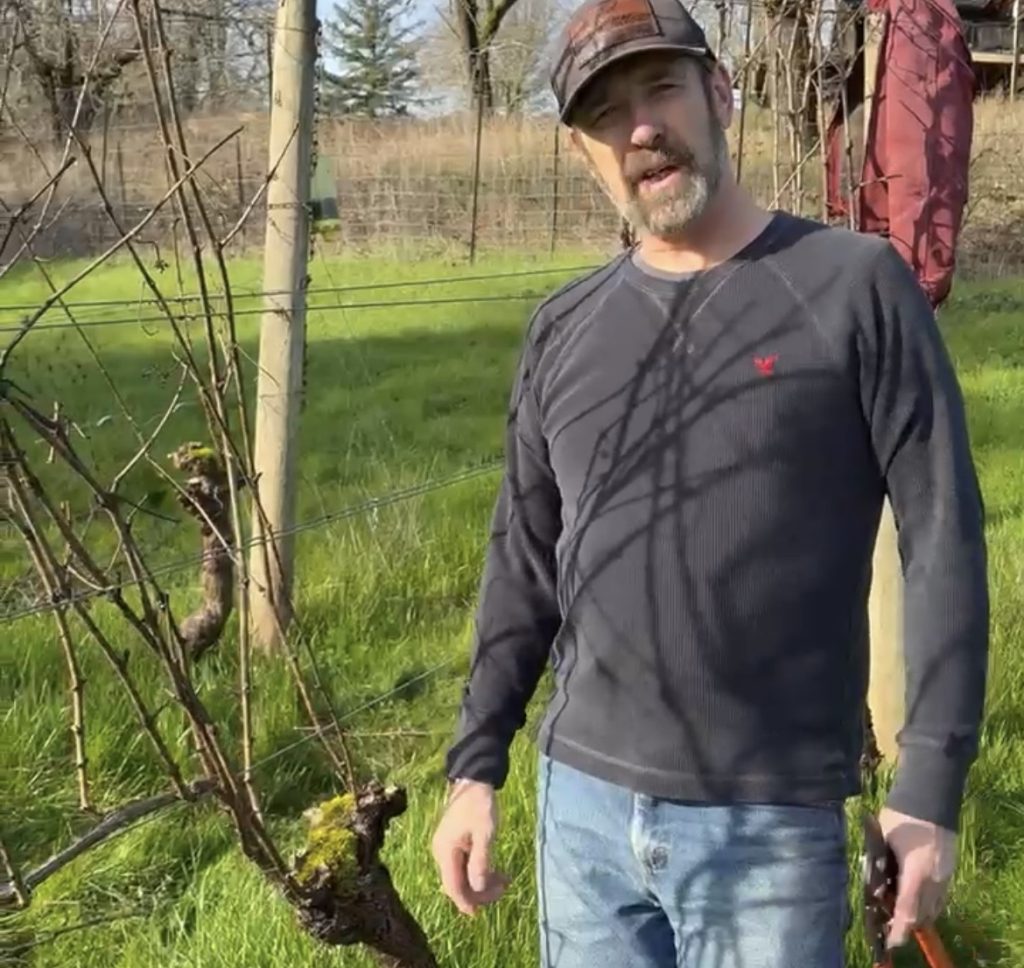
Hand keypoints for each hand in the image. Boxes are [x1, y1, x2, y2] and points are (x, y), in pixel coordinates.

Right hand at [431, 778, 509, 915]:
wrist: (473, 780)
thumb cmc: (480, 805)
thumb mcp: (485, 833)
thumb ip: (481, 860)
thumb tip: (478, 888)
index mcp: (445, 850)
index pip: (453, 886)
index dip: (466, 902)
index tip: (479, 914)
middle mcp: (441, 852)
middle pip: (457, 883)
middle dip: (479, 891)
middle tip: (505, 886)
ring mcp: (446, 848)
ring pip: (461, 876)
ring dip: (481, 882)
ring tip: (505, 878)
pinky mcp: (453, 844)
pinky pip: (463, 866)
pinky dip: (479, 871)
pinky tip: (495, 871)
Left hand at [878, 806, 957, 947]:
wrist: (931, 796)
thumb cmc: (901, 815)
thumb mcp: (882, 839)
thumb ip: (879, 863)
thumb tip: (873, 882)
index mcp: (915, 872)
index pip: (907, 911)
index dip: (898, 930)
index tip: (890, 941)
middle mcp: (934, 879)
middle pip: (922, 915)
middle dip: (906, 924)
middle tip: (889, 924)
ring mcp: (945, 874)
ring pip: (933, 907)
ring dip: (918, 913)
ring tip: (898, 909)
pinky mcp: (949, 868)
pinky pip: (939, 895)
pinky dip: (927, 901)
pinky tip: (912, 894)